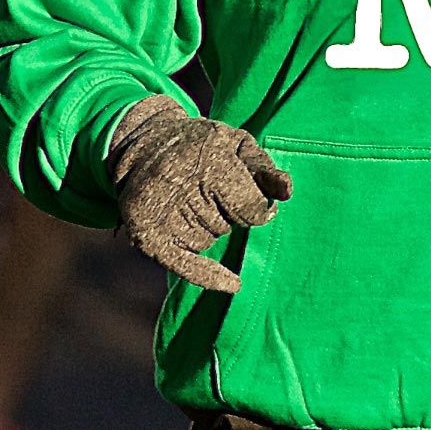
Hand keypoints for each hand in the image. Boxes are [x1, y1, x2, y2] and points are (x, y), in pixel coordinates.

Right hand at [107, 95, 293, 292]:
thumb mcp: (237, 145)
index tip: (253, 202)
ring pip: (207, 241)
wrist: (145, 147)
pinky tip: (233, 284)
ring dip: (208, 230)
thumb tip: (286, 192)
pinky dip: (208, 276)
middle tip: (209, 194)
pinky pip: (184, 264)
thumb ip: (264, 169)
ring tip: (191, 203)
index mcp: (208, 158)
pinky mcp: (144, 232)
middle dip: (227, 215)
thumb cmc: (201, 147)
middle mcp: (179, 182)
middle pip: (226, 225)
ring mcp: (158, 210)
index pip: (250, 207)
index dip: (258, 209)